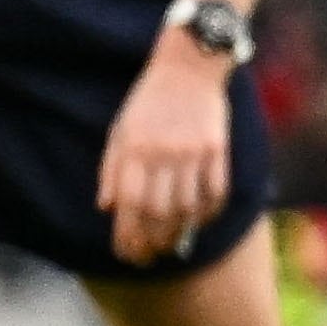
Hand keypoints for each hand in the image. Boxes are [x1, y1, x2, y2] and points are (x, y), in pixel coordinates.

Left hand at [98, 35, 234, 266]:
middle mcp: (164, 153)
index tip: (126, 254)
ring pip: (187, 207)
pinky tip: (199, 223)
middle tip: (148, 258)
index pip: (130, 205)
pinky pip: (216, 192)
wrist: (189, 67)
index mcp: (135, 149)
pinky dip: (208, 214)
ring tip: (171, 246)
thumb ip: (112, 169)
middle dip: (152, 243)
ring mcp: (194, 152)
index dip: (127, 236)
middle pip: (158, 213)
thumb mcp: (120, 130)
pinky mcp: (218, 150)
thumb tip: (107, 208)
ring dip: (179, 234)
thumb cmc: (148, 101)